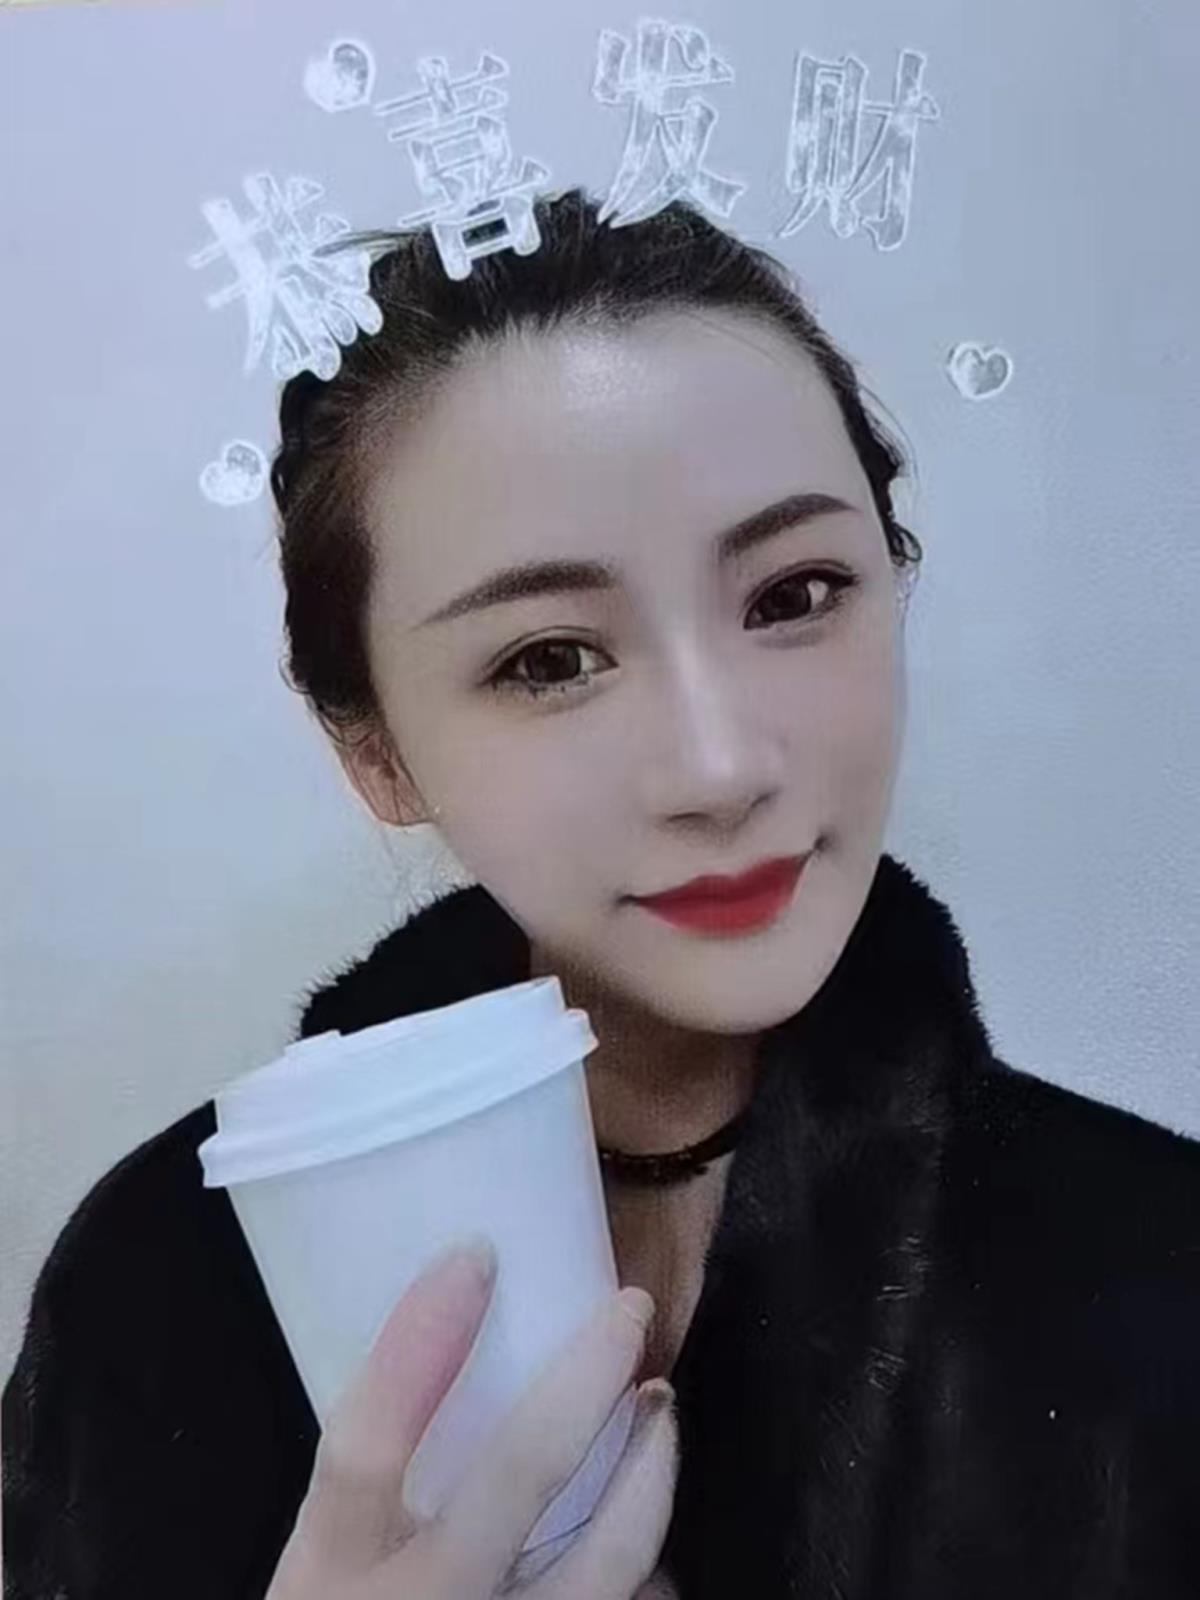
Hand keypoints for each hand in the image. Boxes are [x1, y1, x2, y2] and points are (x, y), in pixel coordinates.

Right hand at [266, 1242, 679, 1598]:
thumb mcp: (322, 1574)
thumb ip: (374, 1493)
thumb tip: (449, 1358)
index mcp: (326, 1579)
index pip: (363, 1443)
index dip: (421, 1342)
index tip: (477, 1253)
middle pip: (515, 1477)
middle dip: (586, 1377)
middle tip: (627, 1309)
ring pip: (604, 1562)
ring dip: (650, 1470)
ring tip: (660, 1408)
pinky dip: (647, 1577)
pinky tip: (649, 1539)